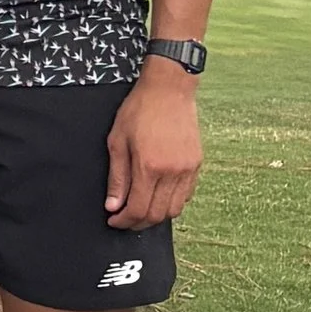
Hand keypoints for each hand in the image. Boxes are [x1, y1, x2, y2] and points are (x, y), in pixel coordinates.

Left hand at [106, 60, 201, 227]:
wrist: (169, 88)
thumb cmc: (139, 110)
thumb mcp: (117, 140)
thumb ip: (117, 177)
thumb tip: (113, 206)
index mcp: (149, 166)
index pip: (138, 209)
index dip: (124, 221)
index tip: (114, 220)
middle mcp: (172, 172)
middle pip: (157, 215)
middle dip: (138, 223)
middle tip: (124, 219)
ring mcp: (188, 169)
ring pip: (174, 209)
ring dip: (156, 216)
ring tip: (140, 209)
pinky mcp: (197, 164)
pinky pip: (186, 195)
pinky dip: (172, 202)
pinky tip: (158, 195)